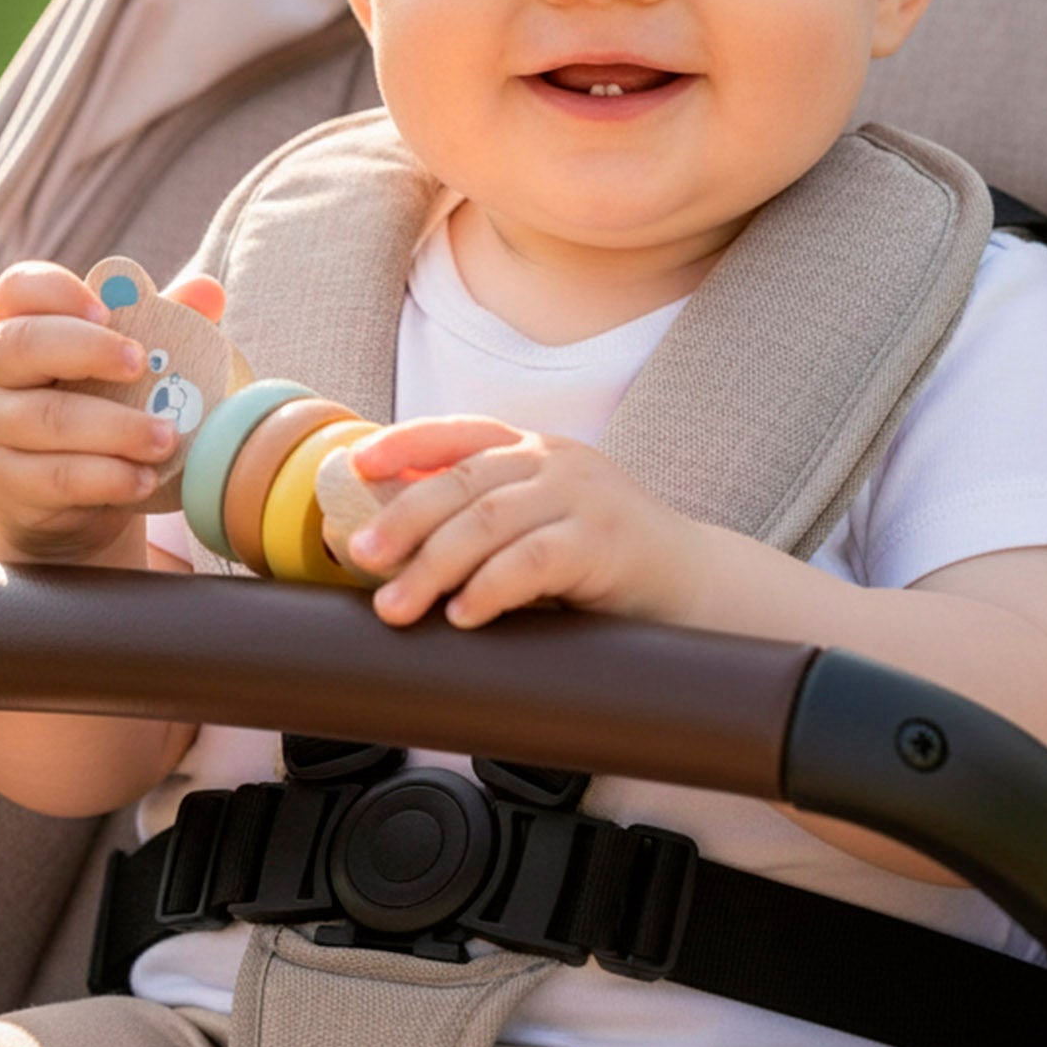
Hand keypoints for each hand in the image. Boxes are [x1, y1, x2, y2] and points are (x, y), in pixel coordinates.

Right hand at [0, 261, 225, 562]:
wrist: (54, 498)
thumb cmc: (92, 405)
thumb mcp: (119, 363)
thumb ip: (160, 322)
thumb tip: (209, 292)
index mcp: (17, 324)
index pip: (20, 289)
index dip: (59, 291)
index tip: (107, 309)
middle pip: (24, 344)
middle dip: (89, 349)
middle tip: (142, 363)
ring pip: (48, 418)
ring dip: (117, 427)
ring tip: (167, 436)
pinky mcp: (4, 484)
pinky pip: (56, 477)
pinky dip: (108, 477)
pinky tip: (145, 477)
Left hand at [334, 417, 700, 628]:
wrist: (691, 585)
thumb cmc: (602, 558)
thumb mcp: (539, 521)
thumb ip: (483, 518)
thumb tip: (393, 537)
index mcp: (534, 449)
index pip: (458, 433)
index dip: (403, 443)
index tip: (355, 466)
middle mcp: (554, 461)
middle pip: (462, 481)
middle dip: (404, 518)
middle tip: (362, 556)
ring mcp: (582, 496)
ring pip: (489, 520)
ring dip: (433, 564)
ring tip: (398, 604)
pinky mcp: (603, 541)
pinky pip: (533, 561)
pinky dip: (490, 587)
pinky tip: (464, 613)